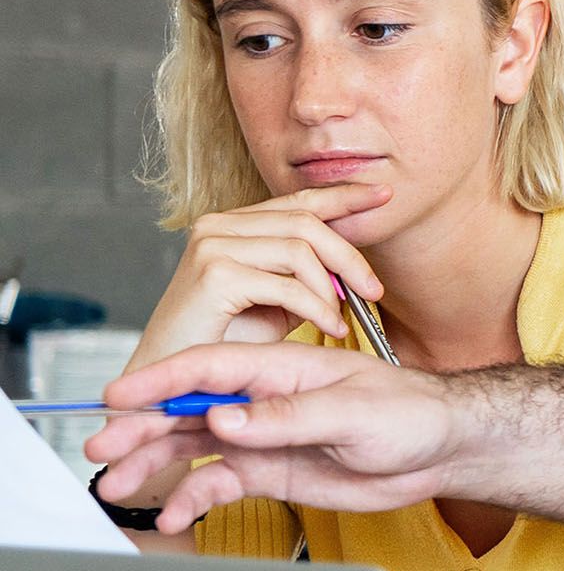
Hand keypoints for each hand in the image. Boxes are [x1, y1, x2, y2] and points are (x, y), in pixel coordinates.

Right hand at [84, 341, 459, 533]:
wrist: (441, 449)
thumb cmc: (410, 412)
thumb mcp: (353, 410)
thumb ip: (287, 415)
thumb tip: (226, 417)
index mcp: (280, 368)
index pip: (209, 368)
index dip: (160, 380)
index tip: (117, 395)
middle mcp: (261, 399)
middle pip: (188, 410)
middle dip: (141, 428)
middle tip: (102, 449)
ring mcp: (262, 435)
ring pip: (194, 447)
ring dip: (155, 465)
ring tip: (120, 487)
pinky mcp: (270, 469)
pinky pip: (220, 482)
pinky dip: (194, 497)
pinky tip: (176, 512)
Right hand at [132, 185, 392, 372]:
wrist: (171, 376)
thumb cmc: (225, 341)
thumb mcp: (277, 298)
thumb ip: (306, 272)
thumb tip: (351, 265)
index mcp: (233, 224)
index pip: (299, 200)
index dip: (345, 196)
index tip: (385, 194)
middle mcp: (218, 225)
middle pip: (306, 222)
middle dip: (349, 256)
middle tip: (375, 290)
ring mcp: (212, 246)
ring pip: (300, 250)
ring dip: (331, 289)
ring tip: (342, 319)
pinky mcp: (213, 274)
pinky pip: (287, 285)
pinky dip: (317, 309)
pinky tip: (330, 328)